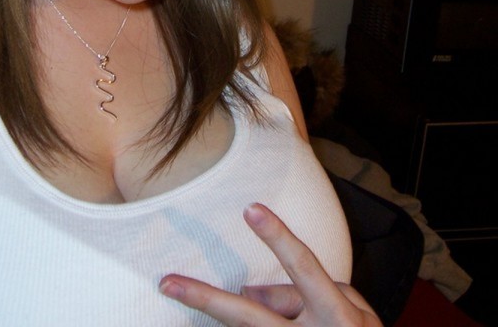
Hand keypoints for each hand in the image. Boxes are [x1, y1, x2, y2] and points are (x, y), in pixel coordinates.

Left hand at [159, 203, 381, 325]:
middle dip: (206, 299)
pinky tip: (218, 307)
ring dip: (218, 310)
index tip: (251, 208)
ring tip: (182, 289)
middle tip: (166, 282)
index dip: (277, 237)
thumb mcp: (358, 315)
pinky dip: (246, 321)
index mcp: (336, 317)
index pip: (304, 267)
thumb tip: (251, 290)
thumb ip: (308, 292)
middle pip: (250, 316)